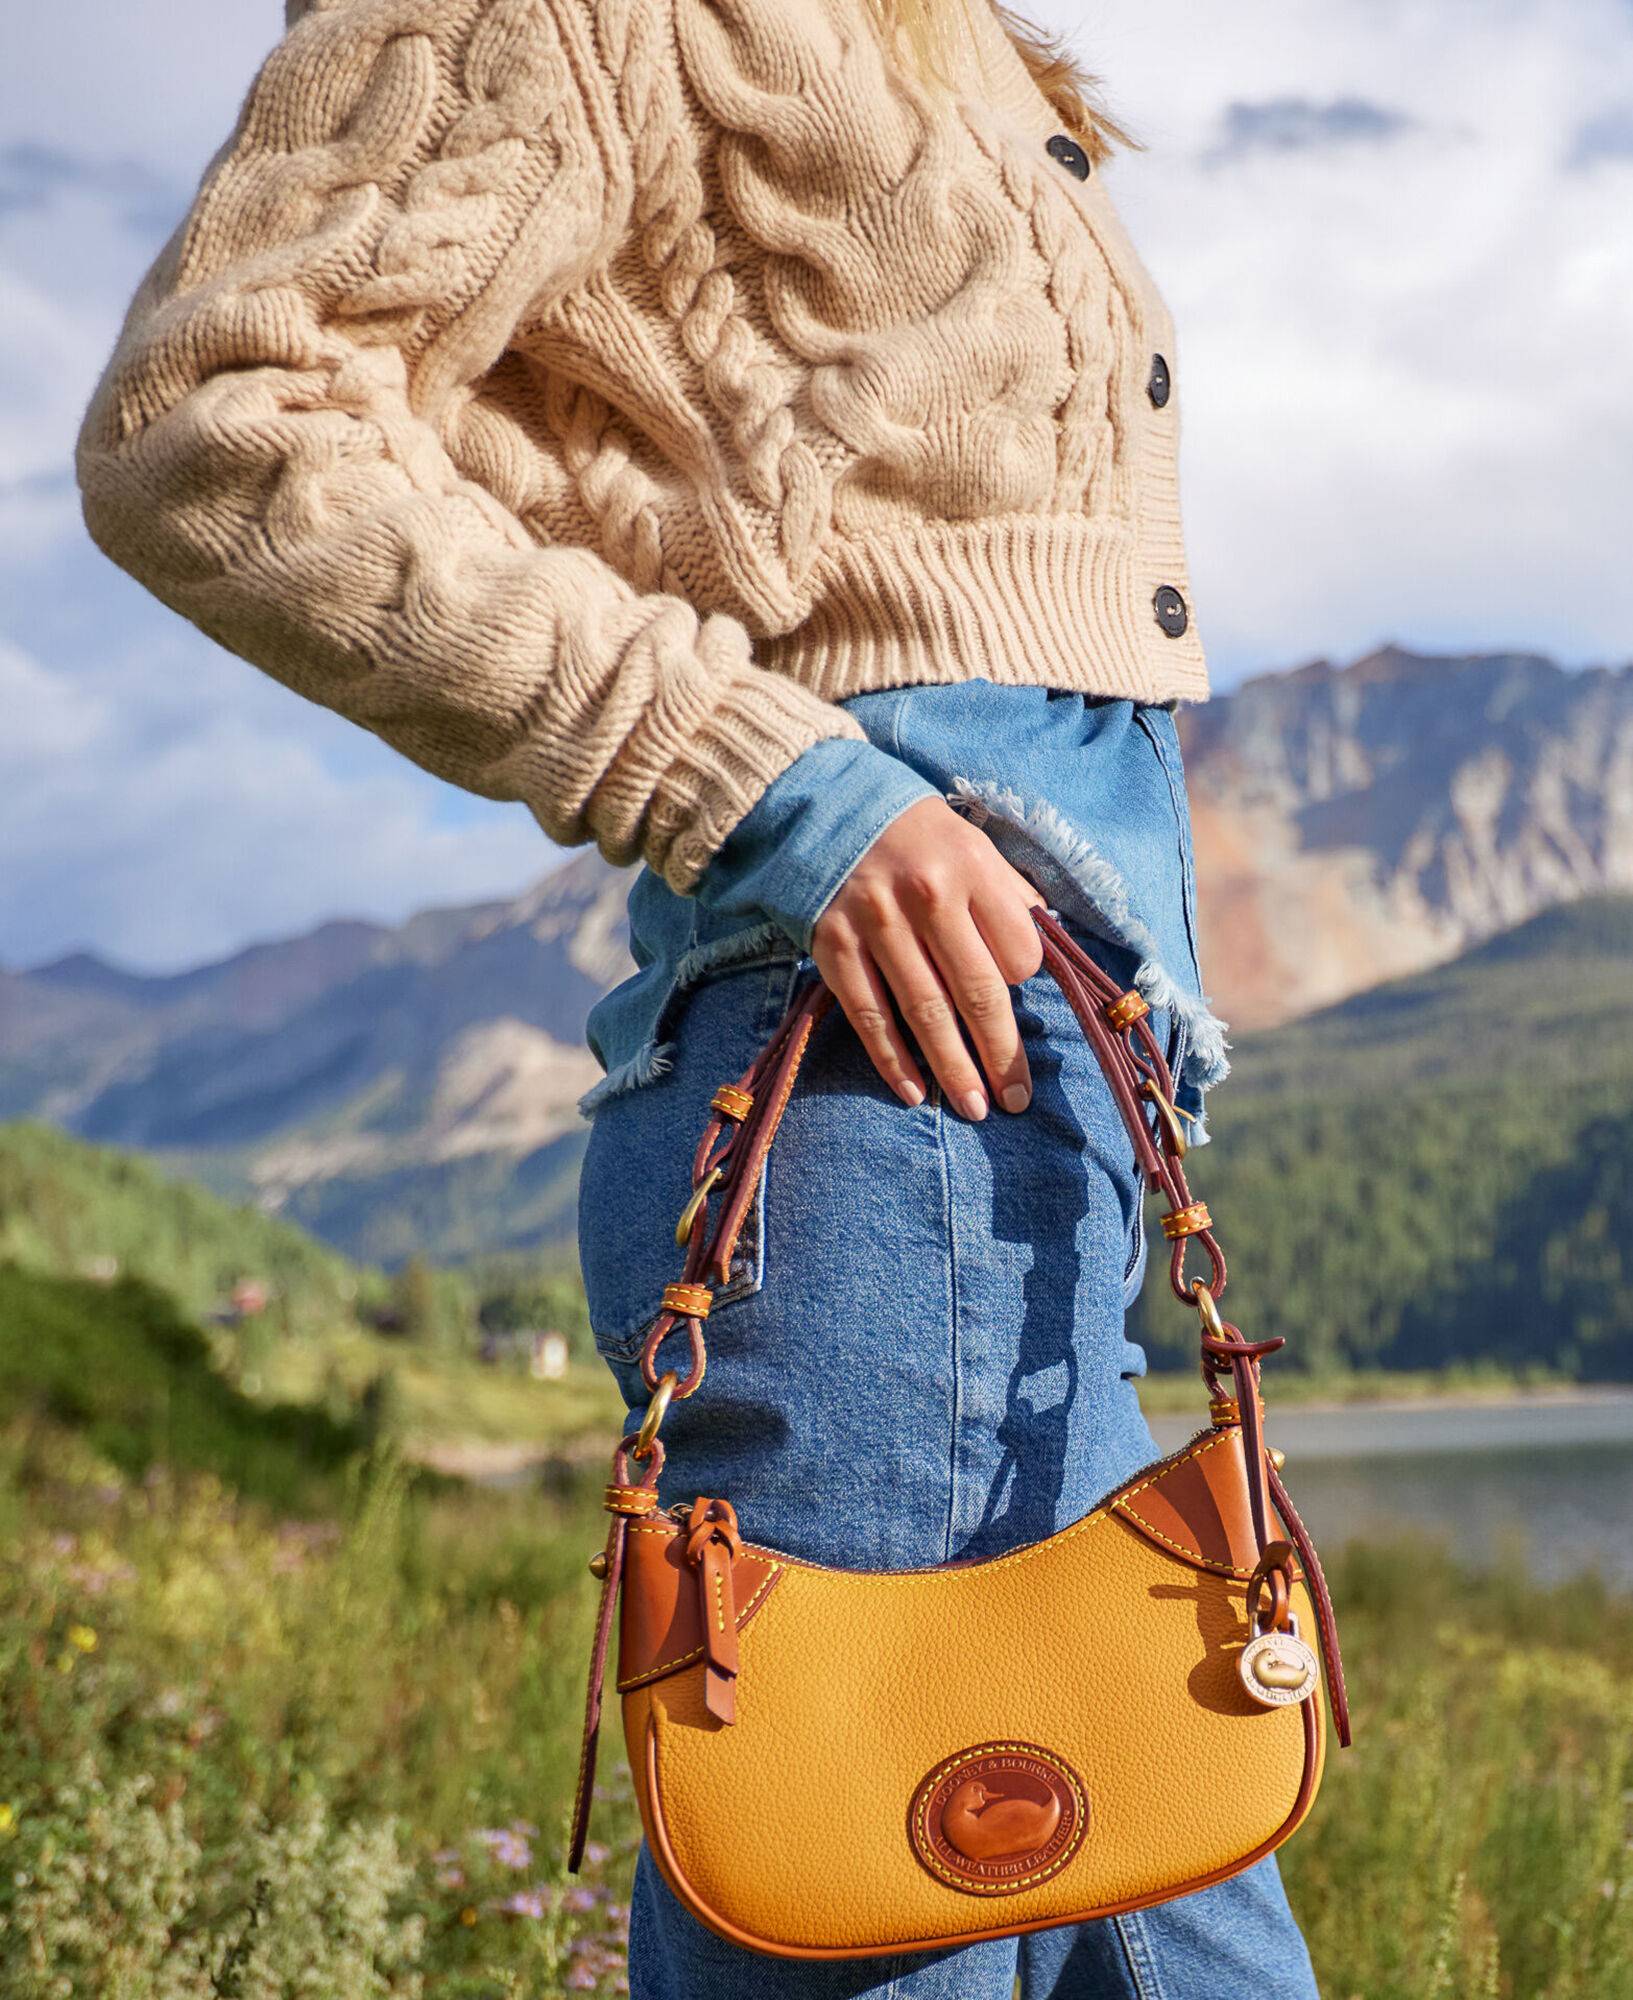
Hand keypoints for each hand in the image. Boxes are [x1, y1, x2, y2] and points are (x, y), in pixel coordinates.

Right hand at [811, 797, 1045, 1118]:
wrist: (828, 807)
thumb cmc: (917, 836)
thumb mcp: (973, 845)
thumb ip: (1009, 896)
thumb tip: (1045, 953)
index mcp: (972, 867)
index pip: (1016, 950)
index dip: (1024, 981)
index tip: (1017, 997)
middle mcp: (926, 895)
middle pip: (976, 991)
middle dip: (1000, 1052)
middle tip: (1016, 1099)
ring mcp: (876, 922)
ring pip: (924, 1011)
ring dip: (953, 1067)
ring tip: (975, 1107)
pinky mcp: (834, 943)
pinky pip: (869, 1014)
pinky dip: (892, 1058)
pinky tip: (915, 1091)